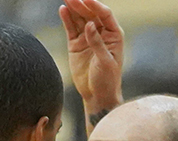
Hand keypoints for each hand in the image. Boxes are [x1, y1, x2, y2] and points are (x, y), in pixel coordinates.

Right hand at [59, 0, 123, 117]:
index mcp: (114, 35)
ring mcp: (88, 38)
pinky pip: (71, 28)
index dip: (96, 5)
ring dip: (73, 8)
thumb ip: (97, 43)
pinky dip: (67, 19)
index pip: (105, 14)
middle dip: (82, 4)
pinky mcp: (76, 44)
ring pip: (80, 19)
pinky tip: (63, 10)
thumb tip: (90, 25)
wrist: (96, 95)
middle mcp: (101, 33)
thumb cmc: (107, 80)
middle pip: (91, 13)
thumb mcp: (105, 62)